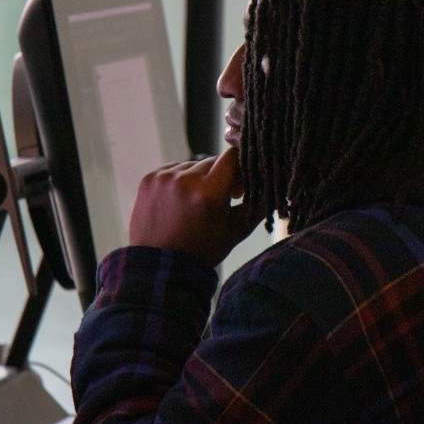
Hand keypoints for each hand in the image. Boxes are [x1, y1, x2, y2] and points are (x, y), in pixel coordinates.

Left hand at [129, 146, 260, 266]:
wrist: (159, 266)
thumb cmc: (201, 251)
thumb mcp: (234, 232)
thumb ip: (256, 206)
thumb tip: (272, 185)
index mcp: (209, 193)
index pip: (233, 157)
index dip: (240, 168)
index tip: (239, 187)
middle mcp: (185, 180)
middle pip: (213, 161)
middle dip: (220, 177)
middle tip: (219, 200)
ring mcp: (164, 178)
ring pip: (193, 165)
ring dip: (199, 178)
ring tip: (195, 205)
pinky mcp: (150, 179)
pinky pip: (174, 169)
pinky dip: (180, 181)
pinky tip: (179, 202)